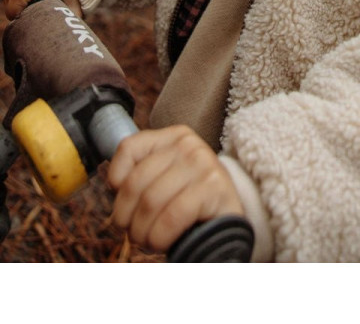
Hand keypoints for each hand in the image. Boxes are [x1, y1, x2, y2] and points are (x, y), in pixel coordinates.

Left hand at [107, 125, 244, 252]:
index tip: (125, 203)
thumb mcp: (165, 179)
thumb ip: (139, 174)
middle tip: (135, 233)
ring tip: (150, 240)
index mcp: (175, 136)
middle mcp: (190, 144)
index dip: (116, 182)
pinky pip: (170, 217)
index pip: (129, 148)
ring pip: (150, 202)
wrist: (227, 223)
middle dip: (126, 218)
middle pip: (135, 182)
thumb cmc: (189, 204)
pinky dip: (160, 238)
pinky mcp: (214, 189)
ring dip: (142, 232)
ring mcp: (204, 164)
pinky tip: (165, 242)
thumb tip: (112, 186)